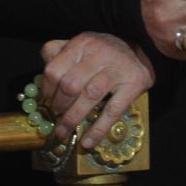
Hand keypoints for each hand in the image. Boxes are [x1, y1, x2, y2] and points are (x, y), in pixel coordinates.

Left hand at [36, 32, 154, 150]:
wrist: (141, 49)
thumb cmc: (102, 53)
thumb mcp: (80, 46)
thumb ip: (58, 53)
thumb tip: (44, 75)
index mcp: (81, 44)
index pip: (54, 69)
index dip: (47, 91)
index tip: (46, 103)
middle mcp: (99, 53)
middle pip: (70, 84)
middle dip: (59, 106)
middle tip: (56, 117)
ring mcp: (117, 69)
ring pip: (89, 96)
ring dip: (73, 118)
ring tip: (63, 133)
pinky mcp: (134, 83)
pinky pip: (113, 110)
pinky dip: (98, 129)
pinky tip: (87, 142)